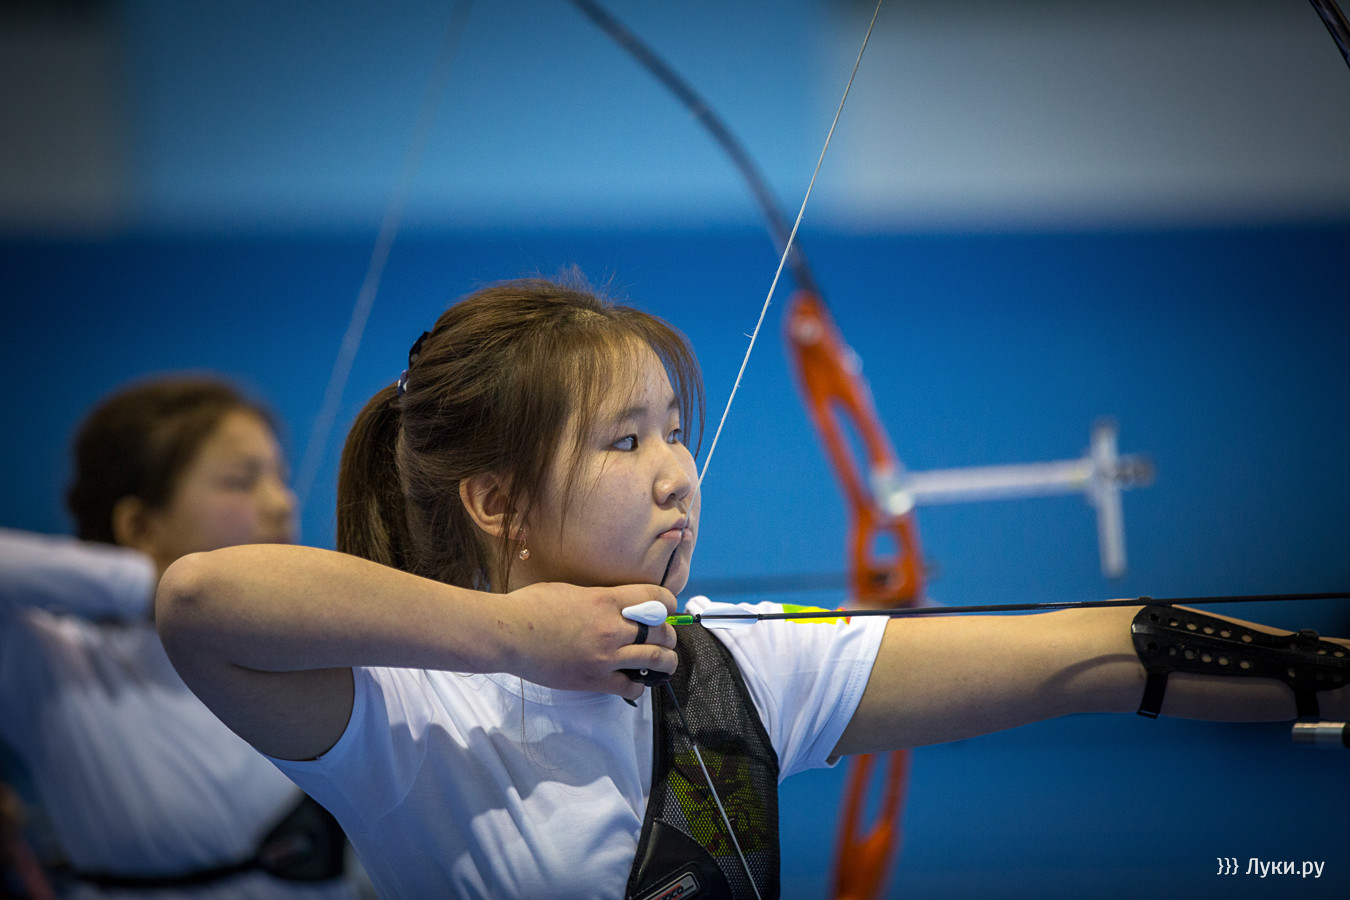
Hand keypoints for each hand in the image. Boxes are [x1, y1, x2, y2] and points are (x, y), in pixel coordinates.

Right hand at [499, 582, 677, 700]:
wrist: (508, 634)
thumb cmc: (531, 606)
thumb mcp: (570, 590)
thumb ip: (598, 598)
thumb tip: (614, 603)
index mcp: (606, 600)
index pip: (656, 597)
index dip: (669, 602)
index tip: (668, 608)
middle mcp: (612, 628)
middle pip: (661, 631)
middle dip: (668, 635)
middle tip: (665, 638)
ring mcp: (605, 657)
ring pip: (655, 660)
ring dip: (666, 661)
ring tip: (666, 662)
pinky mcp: (594, 680)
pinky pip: (630, 687)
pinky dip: (639, 686)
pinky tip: (636, 682)